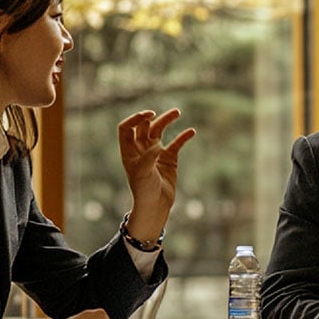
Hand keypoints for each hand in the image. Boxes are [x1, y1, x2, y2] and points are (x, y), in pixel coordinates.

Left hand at [118, 109, 195, 239]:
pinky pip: (176, 143)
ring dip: (167, 120)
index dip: (135, 119)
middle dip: (152, 117)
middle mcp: (141, 149)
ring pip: (159, 131)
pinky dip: (183, 136)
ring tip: (177, 112)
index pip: (126, 128)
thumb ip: (149, 157)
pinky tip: (191, 132)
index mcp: (129, 151)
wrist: (156, 206)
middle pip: (144, 126)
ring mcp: (155, 153)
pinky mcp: (169, 159)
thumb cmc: (144, 191)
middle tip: (162, 113)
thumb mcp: (143, 173)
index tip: (148, 115)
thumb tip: (157, 144)